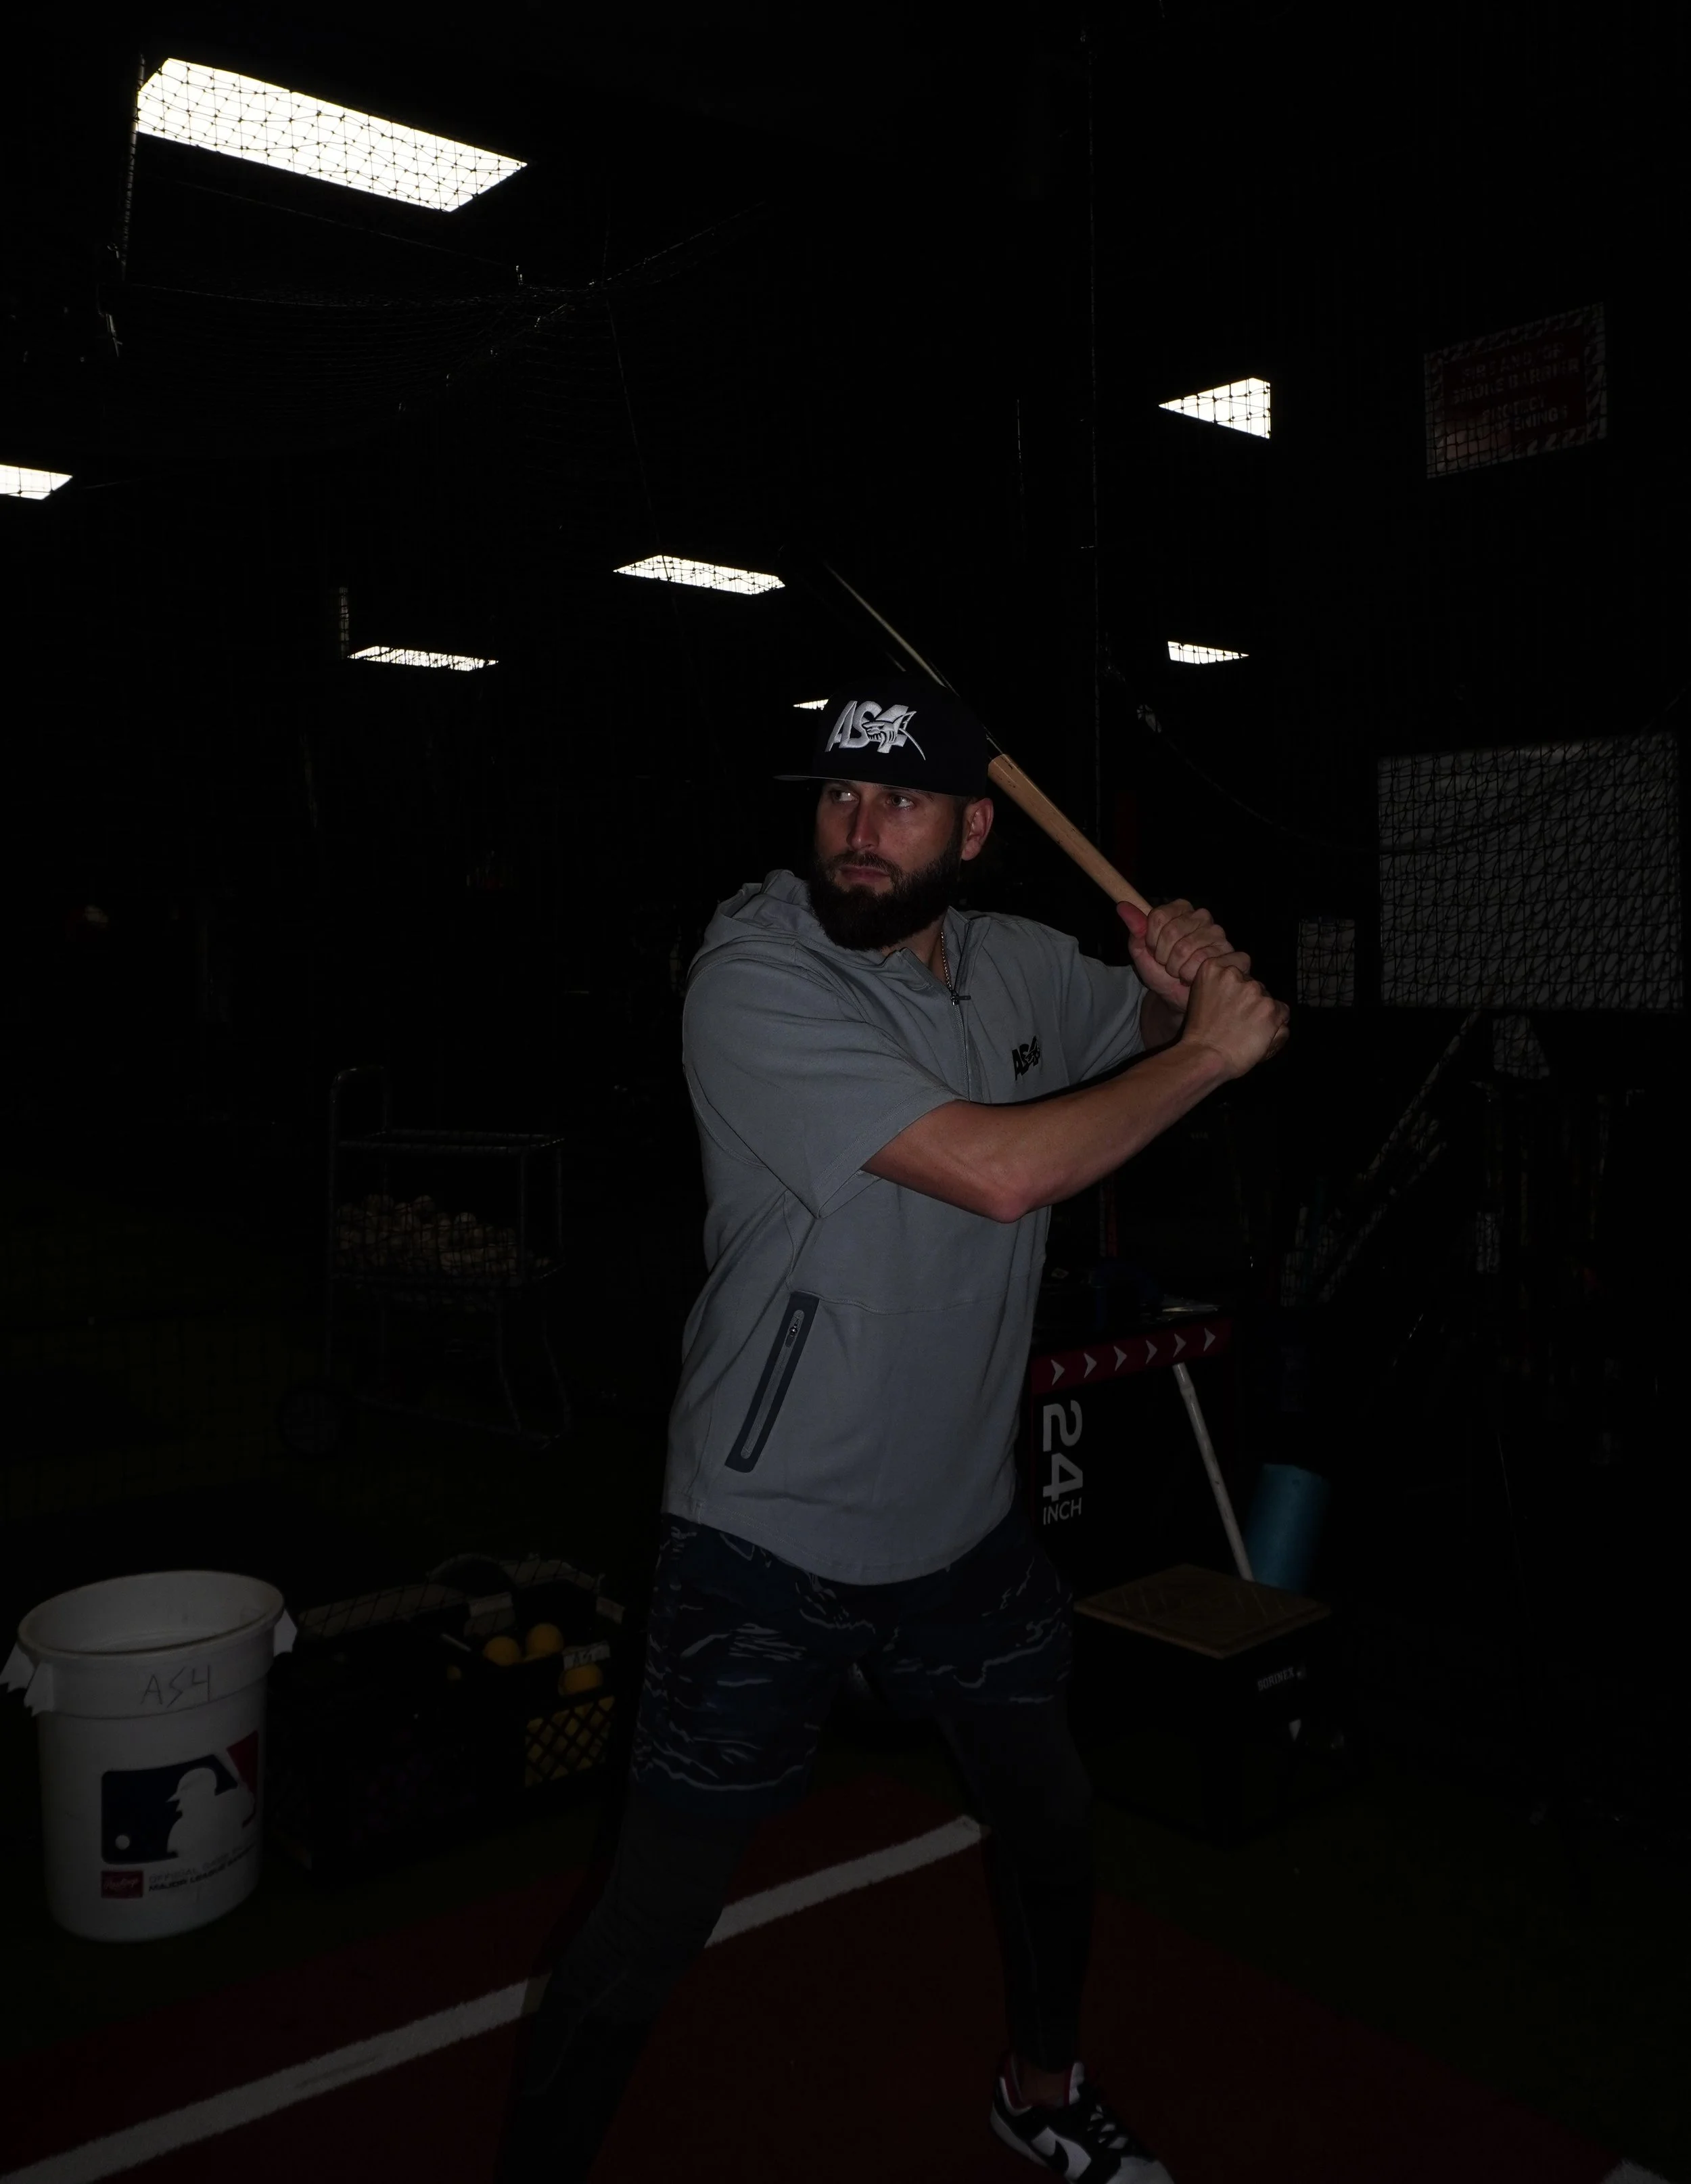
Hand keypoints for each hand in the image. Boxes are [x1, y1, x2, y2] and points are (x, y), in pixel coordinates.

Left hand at [1117, 898, 1244, 1015]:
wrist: (1177, 998)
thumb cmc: (1161, 972)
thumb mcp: (1142, 951)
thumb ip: (1135, 928)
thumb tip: (1122, 906)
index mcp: (1182, 910)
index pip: (1159, 915)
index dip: (1151, 939)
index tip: (1154, 950)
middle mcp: (1202, 917)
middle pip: (1172, 932)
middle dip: (1163, 956)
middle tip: (1168, 965)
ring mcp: (1219, 935)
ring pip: (1187, 949)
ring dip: (1177, 968)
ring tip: (1180, 972)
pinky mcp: (1232, 953)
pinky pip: (1206, 961)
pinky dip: (1193, 975)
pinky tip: (1196, 977)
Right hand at [1179, 956, 1289, 1078]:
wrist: (1205, 1057)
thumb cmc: (1200, 1034)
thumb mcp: (1200, 997)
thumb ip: (1220, 985)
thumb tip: (1246, 986)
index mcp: (1212, 968)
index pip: (1241, 959)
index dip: (1242, 977)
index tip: (1235, 993)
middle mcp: (1234, 974)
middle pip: (1255, 984)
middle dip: (1251, 1000)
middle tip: (1237, 1022)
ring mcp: (1254, 990)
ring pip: (1268, 999)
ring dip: (1262, 1013)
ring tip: (1245, 1032)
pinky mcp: (1270, 1008)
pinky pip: (1283, 1013)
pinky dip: (1275, 1025)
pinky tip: (1258, 1036)